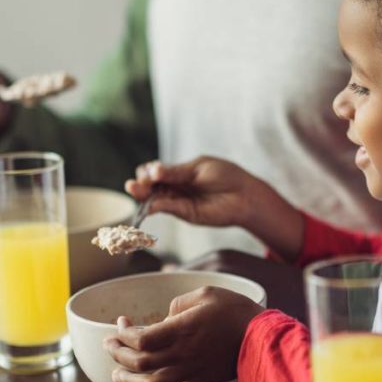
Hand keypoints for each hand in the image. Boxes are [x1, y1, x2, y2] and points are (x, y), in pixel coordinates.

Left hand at [103, 285, 264, 381]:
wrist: (262, 338)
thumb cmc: (236, 312)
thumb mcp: (208, 293)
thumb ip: (181, 302)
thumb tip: (168, 314)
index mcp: (180, 329)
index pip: (139, 339)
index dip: (123, 334)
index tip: (120, 325)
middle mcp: (181, 353)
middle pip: (138, 362)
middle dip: (118, 355)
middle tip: (110, 346)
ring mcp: (190, 371)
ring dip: (129, 381)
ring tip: (118, 374)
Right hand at [125, 157, 304, 259]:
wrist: (245, 195)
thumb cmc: (227, 176)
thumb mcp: (200, 168)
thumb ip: (177, 173)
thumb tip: (153, 172)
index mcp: (179, 171)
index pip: (155, 170)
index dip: (149, 171)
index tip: (152, 171)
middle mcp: (176, 186)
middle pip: (150, 185)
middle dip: (141, 183)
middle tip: (139, 182)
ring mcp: (179, 199)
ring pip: (154, 197)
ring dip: (142, 194)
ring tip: (135, 189)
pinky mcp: (185, 212)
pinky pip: (167, 208)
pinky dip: (157, 206)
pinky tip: (151, 203)